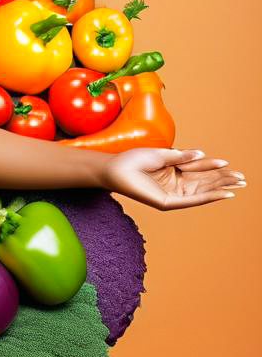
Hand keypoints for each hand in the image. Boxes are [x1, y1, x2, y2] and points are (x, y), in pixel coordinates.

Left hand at [103, 147, 245, 209]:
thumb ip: (182, 157)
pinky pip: (191, 200)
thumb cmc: (134, 159)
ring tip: (238, 184)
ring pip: (201, 191)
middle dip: (223, 179)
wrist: (115, 168)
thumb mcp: (161, 155)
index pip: (199, 169)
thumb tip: (202, 154)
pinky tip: (222, 193)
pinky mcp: (167, 203)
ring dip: (220, 188)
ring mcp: (172, 194)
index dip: (214, 167)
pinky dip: (207, 197)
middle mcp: (175, 184)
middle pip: (204, 182)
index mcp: (174, 171)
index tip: (228, 163)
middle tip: (242, 178)